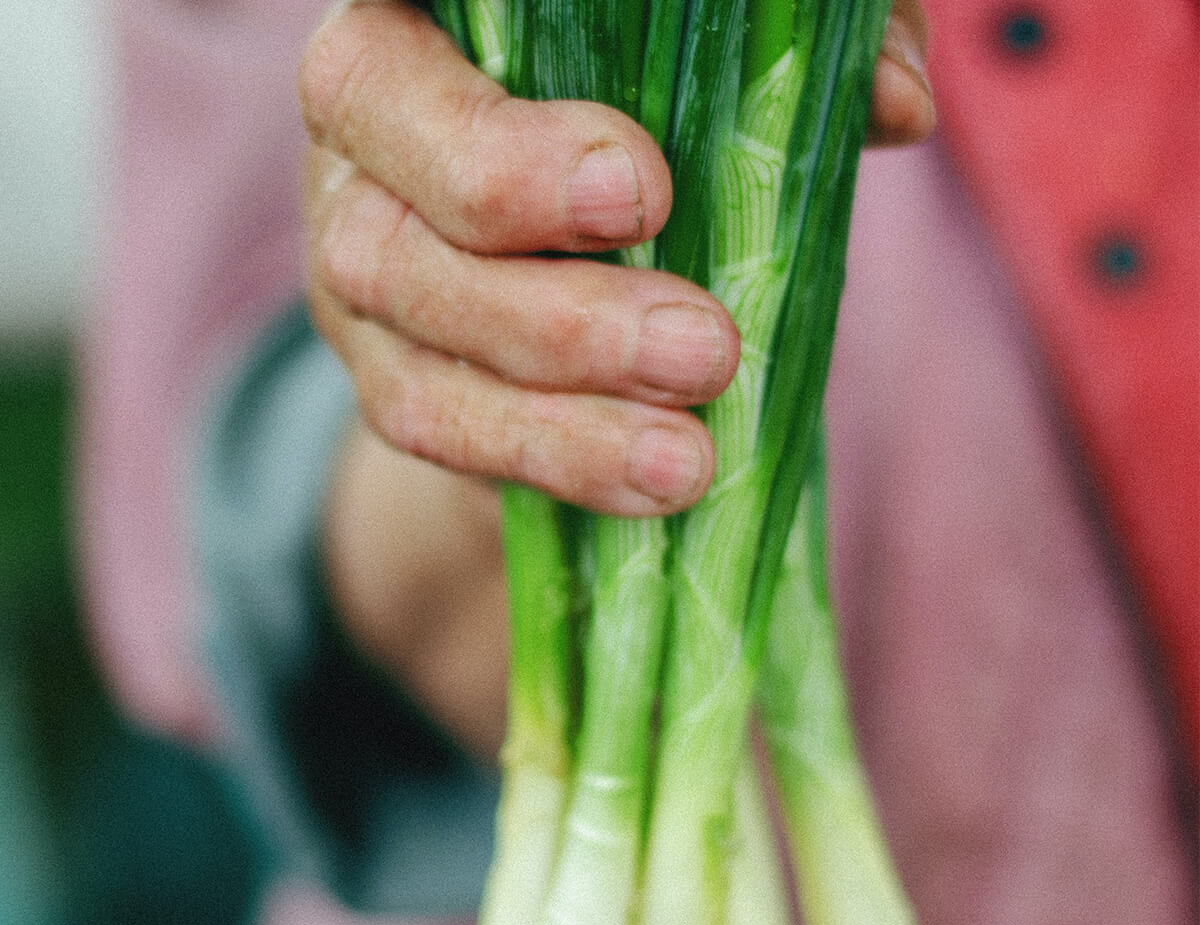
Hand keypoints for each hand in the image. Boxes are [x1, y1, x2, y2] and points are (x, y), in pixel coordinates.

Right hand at [300, 0, 932, 517]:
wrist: (553, 290)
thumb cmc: (638, 150)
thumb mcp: (702, 92)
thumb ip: (781, 64)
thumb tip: (893, 101)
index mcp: (422, 38)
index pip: (402, 61)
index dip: (508, 144)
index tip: (644, 193)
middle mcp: (367, 149)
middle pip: (406, 226)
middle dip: (557, 306)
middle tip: (703, 348)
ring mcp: (357, 267)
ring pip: (420, 343)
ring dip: (560, 416)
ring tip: (689, 457)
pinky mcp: (389, 375)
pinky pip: (438, 427)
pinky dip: (550, 463)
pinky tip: (652, 488)